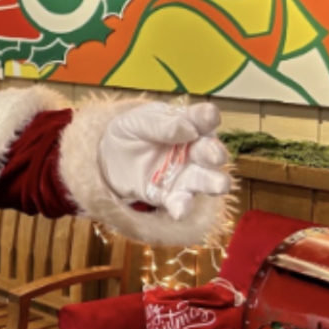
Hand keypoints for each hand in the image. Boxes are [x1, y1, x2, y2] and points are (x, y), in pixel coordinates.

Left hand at [98, 101, 231, 219]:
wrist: (110, 156)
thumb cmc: (133, 131)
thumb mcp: (139, 121)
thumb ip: (162, 124)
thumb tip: (188, 129)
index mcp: (190, 124)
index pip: (204, 118)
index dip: (208, 118)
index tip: (208, 117)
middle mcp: (195, 151)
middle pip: (211, 152)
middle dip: (215, 153)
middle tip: (214, 155)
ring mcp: (186, 175)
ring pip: (206, 180)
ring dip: (214, 183)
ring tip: (218, 186)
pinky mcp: (171, 195)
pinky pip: (181, 202)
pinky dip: (182, 207)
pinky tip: (179, 211)